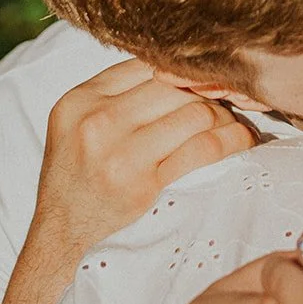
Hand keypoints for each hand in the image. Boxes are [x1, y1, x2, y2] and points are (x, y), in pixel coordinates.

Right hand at [33, 59, 256, 258]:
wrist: (59, 240)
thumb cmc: (75, 182)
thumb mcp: (77, 127)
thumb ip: (115, 96)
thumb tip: (177, 70)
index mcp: (80, 99)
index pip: (147, 63)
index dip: (183, 70)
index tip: (205, 82)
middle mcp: (97, 121)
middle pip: (175, 85)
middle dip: (208, 92)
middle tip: (230, 102)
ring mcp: (119, 154)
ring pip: (195, 111)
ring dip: (225, 116)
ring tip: (235, 124)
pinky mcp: (144, 184)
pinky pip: (203, 148)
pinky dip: (232, 140)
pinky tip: (243, 141)